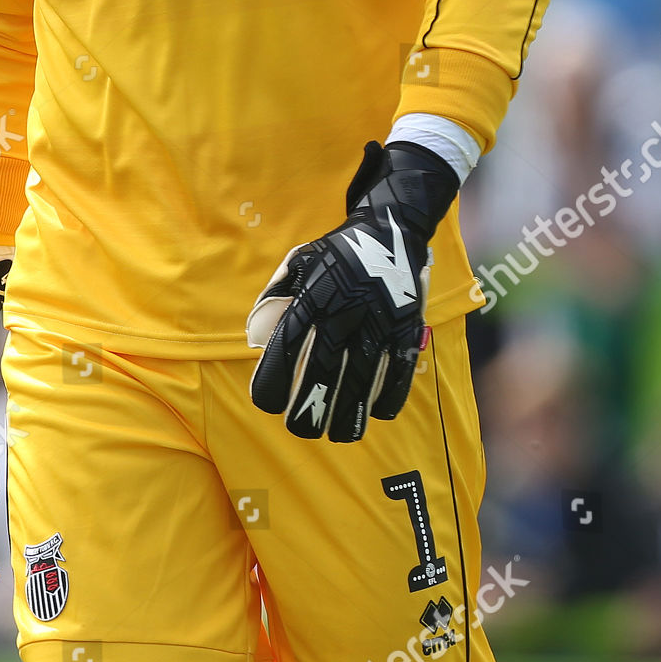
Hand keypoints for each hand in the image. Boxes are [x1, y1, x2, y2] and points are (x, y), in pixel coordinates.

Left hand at [246, 139, 459, 441]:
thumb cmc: (337, 252)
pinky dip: (389, 395)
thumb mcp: (300, 261)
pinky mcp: (405, 325)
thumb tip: (255, 337)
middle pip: (323, 367)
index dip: (275, 377)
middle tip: (299, 430)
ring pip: (361, 375)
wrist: (391, 226)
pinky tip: (377, 413)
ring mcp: (378, 319)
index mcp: (315, 293)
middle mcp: (344, 310)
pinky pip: (398, 368)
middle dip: (310, 405)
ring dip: (349, 410)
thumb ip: (276, 295)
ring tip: (337, 435)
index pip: (288, 343)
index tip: (266, 403)